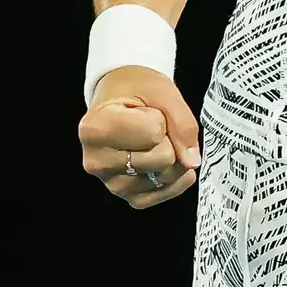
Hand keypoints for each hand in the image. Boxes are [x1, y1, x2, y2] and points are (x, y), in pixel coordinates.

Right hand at [80, 66, 202, 210]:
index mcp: (95, 129)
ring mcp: (109, 181)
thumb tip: (191, 162)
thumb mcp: (163, 92)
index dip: (160, 120)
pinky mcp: (124, 194)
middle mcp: (95, 160)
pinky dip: (173, 181)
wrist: (121, 96)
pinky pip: (160, 195)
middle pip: (162, 159)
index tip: (144, 112)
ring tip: (151, 141)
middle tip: (150, 127)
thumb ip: (182, 124)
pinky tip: (170, 163)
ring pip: (164, 178)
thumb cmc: (136, 90)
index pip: (153, 134)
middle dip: (169, 140)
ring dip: (172, 159)